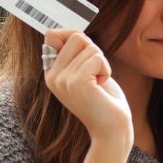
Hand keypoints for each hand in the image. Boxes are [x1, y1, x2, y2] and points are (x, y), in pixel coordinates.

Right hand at [43, 29, 131, 147]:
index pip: (53, 34)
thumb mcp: (86, 71)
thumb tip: (67, 32)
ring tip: (99, 83)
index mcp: (51, 72)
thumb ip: (76, 52)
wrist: (112, 129)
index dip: (76, 39)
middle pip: (75, 36)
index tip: (88, 59)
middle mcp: (52, 76)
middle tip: (96, 73)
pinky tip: (101, 86)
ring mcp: (62, 80)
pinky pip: (97, 58)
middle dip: (94, 51)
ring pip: (89, 46)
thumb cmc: (104, 100)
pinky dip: (106, 69)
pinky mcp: (77, 83)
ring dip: (102, 63)